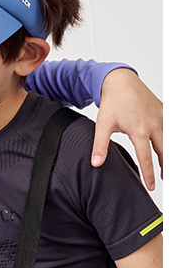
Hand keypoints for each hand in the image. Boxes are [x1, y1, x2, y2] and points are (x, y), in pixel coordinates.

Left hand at [91, 68, 161, 190]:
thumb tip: (95, 164)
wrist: (121, 81)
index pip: (146, 158)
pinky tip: (169, 147)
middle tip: (165, 179)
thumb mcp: (102, 125)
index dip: (149, 174)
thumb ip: (99, 146)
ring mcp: (161, 117)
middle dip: (166, 167)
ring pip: (170, 140)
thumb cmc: (112, 103)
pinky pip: (172, 127)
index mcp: (139, 130)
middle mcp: (154, 124)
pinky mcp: (164, 111)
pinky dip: (172, 138)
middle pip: (164, 151)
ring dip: (170, 154)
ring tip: (167, 168)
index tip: (150, 187)